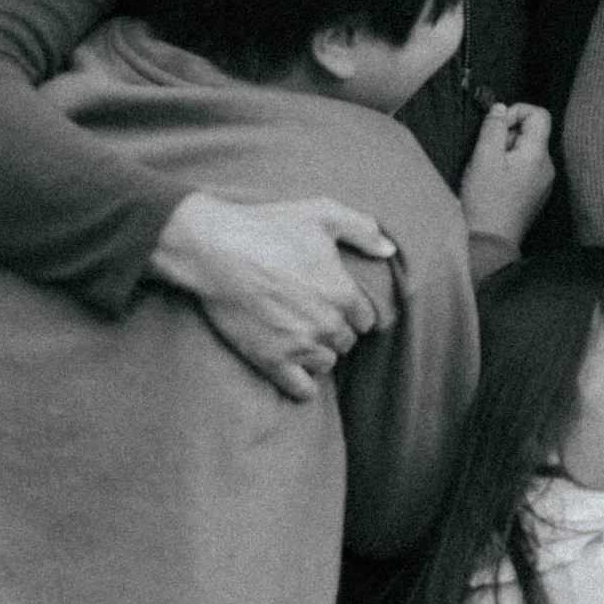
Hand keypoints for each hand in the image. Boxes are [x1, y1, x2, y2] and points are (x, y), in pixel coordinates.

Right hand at [148, 194, 395, 398]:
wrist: (214, 250)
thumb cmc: (268, 227)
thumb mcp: (322, 213)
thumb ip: (363, 230)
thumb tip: (389, 250)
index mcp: (343, 293)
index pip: (365, 319)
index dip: (351, 310)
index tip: (333, 302)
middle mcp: (327, 324)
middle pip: (346, 341)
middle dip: (334, 330)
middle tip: (310, 315)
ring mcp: (300, 345)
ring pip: (326, 364)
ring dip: (317, 353)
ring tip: (298, 336)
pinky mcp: (271, 360)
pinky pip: (302, 390)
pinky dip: (302, 383)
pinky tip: (294, 368)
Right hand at [458, 102, 554, 254]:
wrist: (490, 242)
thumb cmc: (485, 201)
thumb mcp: (483, 157)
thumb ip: (493, 128)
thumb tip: (500, 108)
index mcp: (538, 155)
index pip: (539, 114)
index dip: (516, 111)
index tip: (495, 126)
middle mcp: (547, 166)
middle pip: (531, 132)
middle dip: (506, 135)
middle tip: (487, 153)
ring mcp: (543, 181)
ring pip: (525, 149)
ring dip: (504, 151)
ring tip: (489, 170)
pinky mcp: (535, 192)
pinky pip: (525, 166)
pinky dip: (508, 166)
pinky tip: (494, 182)